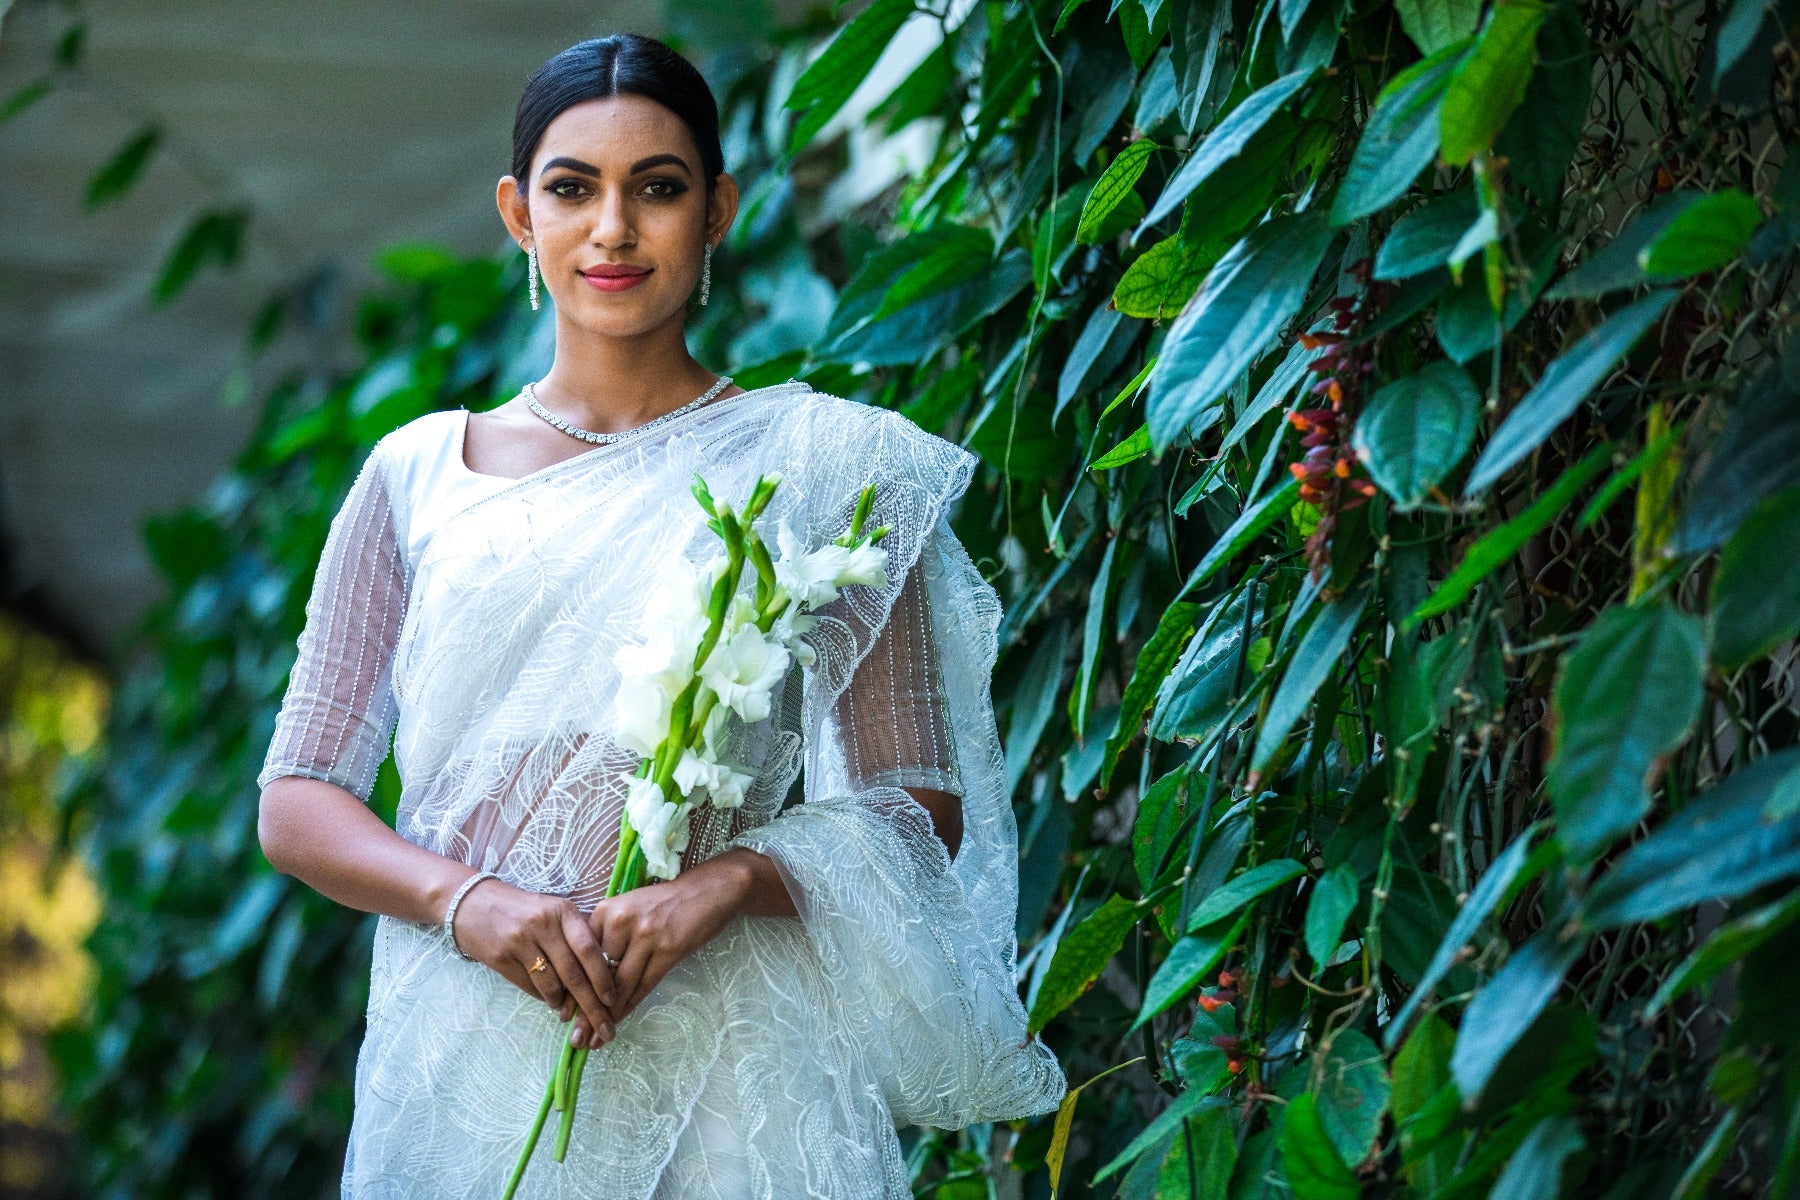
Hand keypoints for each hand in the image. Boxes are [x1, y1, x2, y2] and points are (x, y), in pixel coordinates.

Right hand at [449, 874, 618, 1046]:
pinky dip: (544, 997)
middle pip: (574, 973)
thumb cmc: (522, 910)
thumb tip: (601, 976)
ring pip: (552, 985)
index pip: (590, 949)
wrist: (471, 902)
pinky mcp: (501, 957)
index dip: (604, 978)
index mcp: (562, 911)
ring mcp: (520, 941)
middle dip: (591, 1005)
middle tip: (604, 1028)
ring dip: (563, 1004)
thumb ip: (575, 936)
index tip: (614, 1001)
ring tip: (566, 1010)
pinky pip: (530, 987)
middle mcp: (544, 925)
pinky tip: (548, 999)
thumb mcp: (553, 911)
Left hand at [568, 854, 749, 1045]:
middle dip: (585, 1009)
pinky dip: (629, 1007)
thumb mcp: (628, 909)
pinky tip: (618, 1022)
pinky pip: (643, 986)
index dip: (572, 989)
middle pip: (598, 974)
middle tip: (575, 1038)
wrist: (707, 891)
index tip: (563, 1014)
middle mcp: (621, 922)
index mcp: (606, 910)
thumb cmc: (665, 903)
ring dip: (606, 1016)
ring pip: (619, 985)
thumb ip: (608, 937)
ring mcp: (645, 936)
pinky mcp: (667, 950)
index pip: (582, 957)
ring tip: (594, 1040)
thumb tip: (587, 977)